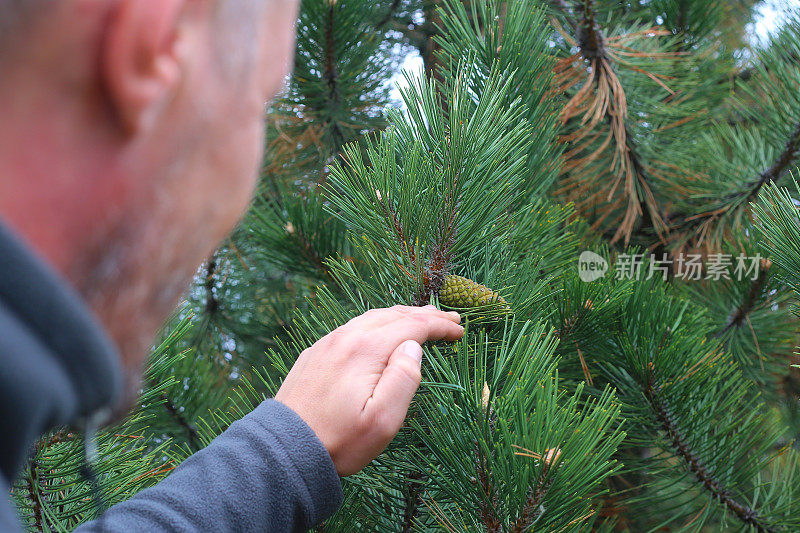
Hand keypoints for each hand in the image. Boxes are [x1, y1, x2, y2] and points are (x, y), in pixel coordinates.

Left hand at [274, 305, 462, 475]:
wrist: (285, 449)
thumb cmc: (339, 440)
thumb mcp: (383, 419)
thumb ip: (404, 378)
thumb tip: (413, 347)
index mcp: (366, 349)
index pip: (411, 325)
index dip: (439, 325)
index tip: (460, 330)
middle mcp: (346, 337)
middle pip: (392, 315)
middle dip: (424, 315)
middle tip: (449, 319)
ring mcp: (327, 342)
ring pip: (372, 317)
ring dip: (401, 316)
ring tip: (421, 319)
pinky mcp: (316, 353)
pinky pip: (354, 326)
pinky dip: (378, 323)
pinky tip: (382, 331)